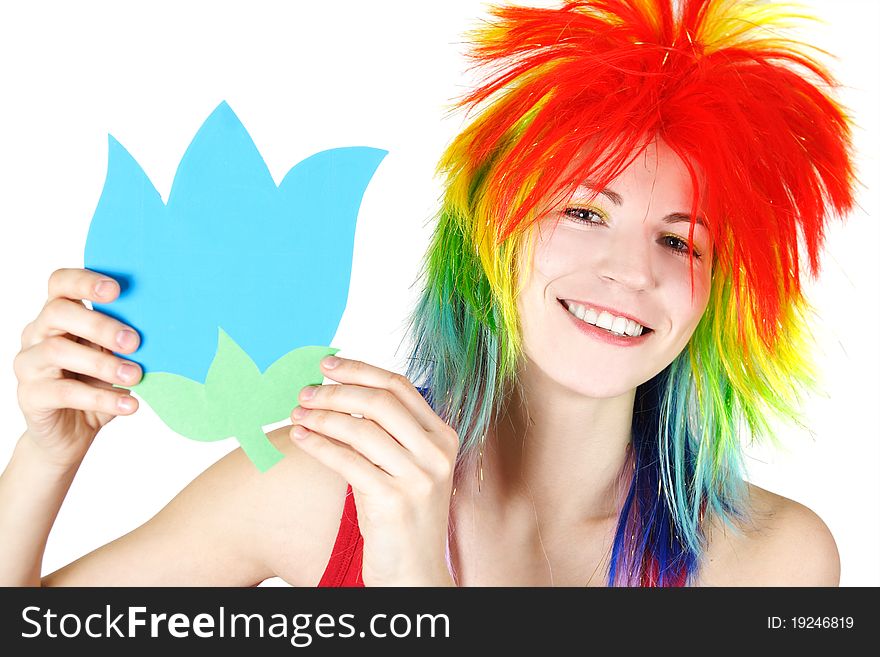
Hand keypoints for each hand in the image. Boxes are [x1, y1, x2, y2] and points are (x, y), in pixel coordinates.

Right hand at [14, 268, 142, 468]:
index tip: (116, 290)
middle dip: (100, 324)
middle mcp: (37, 333)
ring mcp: (28, 363)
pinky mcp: (29, 395)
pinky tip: (129, 403)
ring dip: (103, 363)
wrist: (71, 432)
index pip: (60, 283)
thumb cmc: (95, 384)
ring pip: (58, 350)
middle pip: (58, 312)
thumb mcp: (113, 357)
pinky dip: (101, 397)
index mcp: (59, 315)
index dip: (84, 281)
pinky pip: (64, 392)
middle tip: (134, 342)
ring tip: (135, 375)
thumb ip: (123, 340)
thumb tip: (162, 329)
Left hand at [289, 356, 458, 585]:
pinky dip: (318, 444)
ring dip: (322, 417)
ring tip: (297, 415)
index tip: (328, 365)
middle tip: (305, 392)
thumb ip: (389, 432)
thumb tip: (344, 392)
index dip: (360, 370)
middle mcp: (436, 454)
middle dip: (336, 392)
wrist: (414, 574)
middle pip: (379, 402)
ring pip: (360, 429)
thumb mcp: (407, 468)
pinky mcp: (393, 501)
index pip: (400, 387)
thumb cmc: (401, 517)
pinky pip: (347, 461)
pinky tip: (300, 437)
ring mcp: (418, 478)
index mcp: (443, 437)